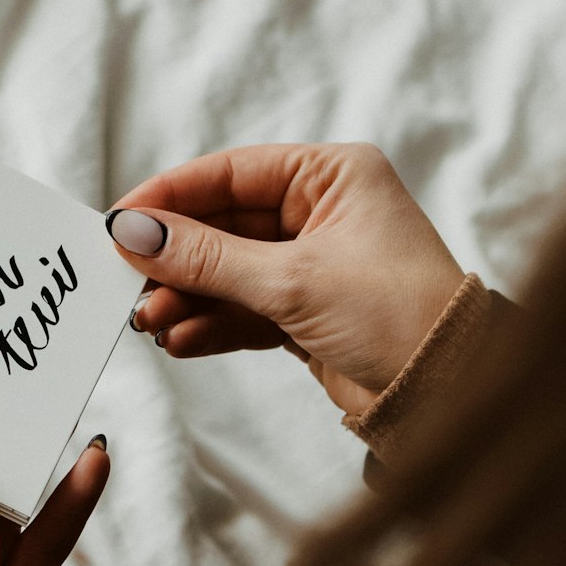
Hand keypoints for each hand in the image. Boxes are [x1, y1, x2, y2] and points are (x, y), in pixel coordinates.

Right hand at [107, 142, 463, 413]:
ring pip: (228, 274)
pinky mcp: (306, 313)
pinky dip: (210, 325)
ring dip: (186, 299)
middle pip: (223, 226)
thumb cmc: (396, 315)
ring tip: (149, 323)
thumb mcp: (292, 280)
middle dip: (175, 261)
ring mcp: (312, 265)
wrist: (445, 393)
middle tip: (127, 285)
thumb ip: (207, 258)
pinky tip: (180, 340)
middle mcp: (322, 212)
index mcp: (334, 175)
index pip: (232, 172)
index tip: (120, 220)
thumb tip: (135, 232)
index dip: (171, 196)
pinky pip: (242, 310)